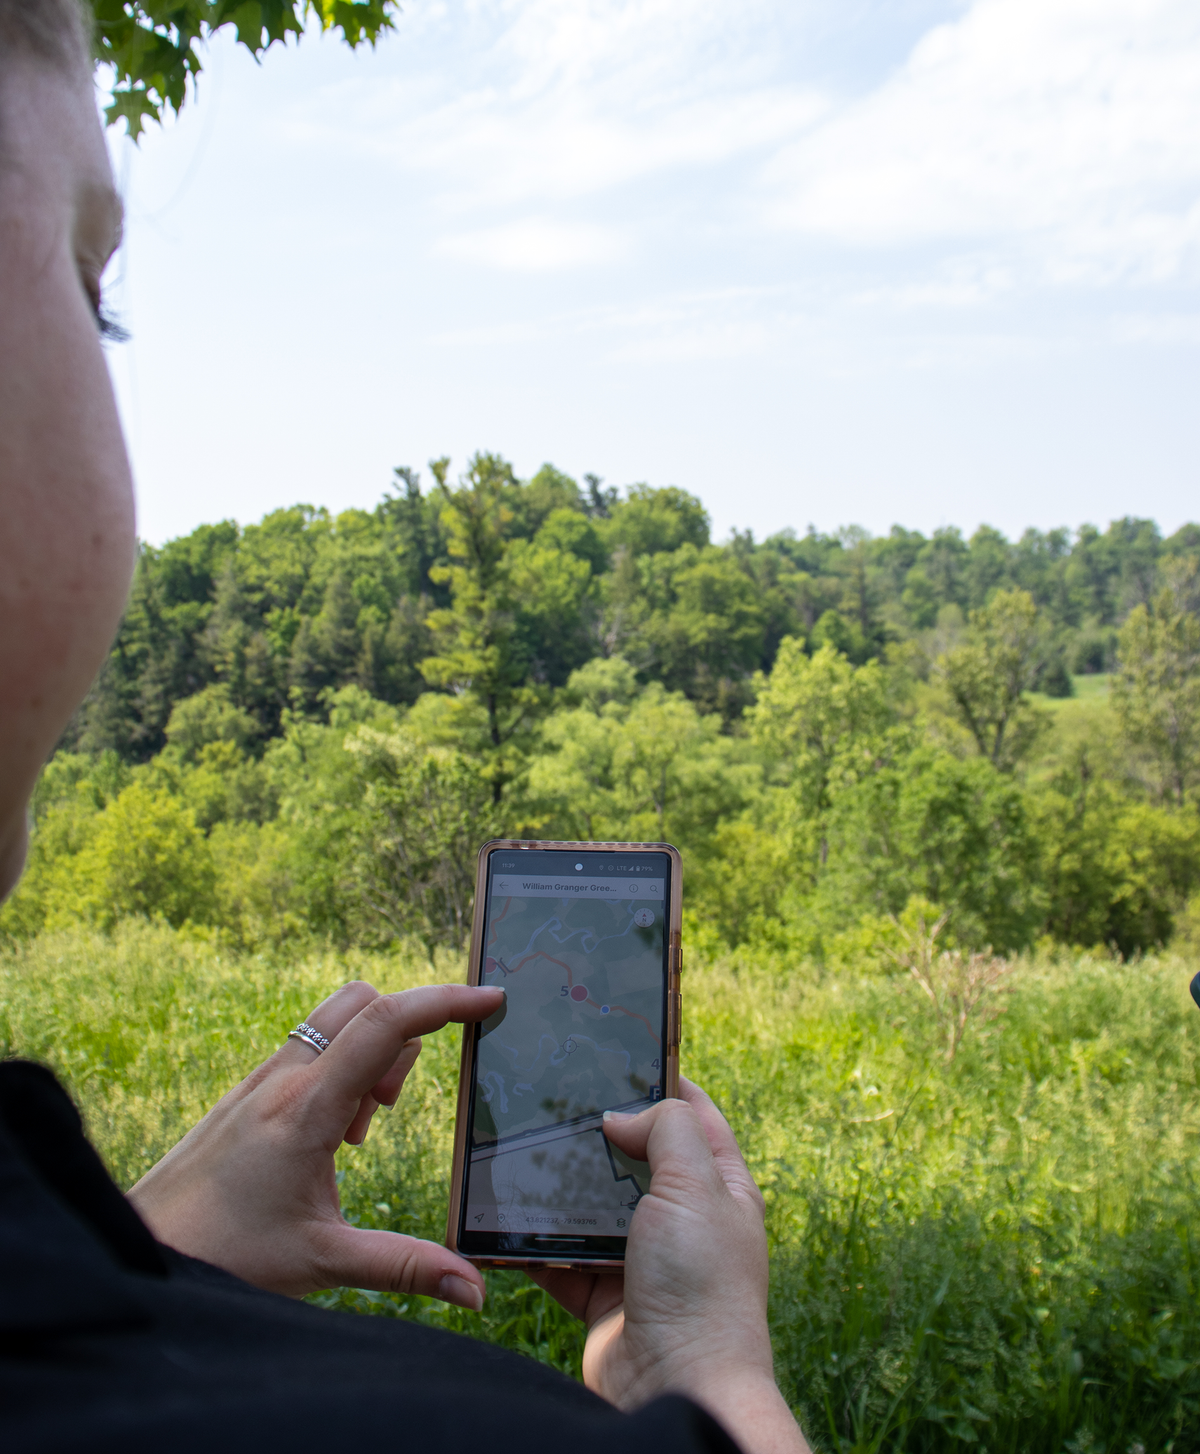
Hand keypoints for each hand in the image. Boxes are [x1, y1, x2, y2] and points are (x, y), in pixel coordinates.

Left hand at [128, 979, 502, 1309]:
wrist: (140, 1251)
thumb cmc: (222, 1255)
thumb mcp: (323, 1262)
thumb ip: (405, 1265)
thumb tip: (475, 1288)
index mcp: (306, 1108)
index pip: (386, 1025)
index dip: (446, 1002)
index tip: (491, 999)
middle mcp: (282, 1077)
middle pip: (362, 1001)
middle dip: (403, 1032)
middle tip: (393, 1110)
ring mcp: (260, 1079)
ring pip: (334, 1023)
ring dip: (367, 1056)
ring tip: (359, 1135)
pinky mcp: (247, 1092)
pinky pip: (309, 1050)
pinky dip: (338, 1073)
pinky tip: (329, 1140)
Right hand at [531, 1079, 808, 1453]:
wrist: (677, 1386)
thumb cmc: (701, 1285)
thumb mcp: (695, 1185)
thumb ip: (666, 1130)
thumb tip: (620, 1116)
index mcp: (720, 1188)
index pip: (694, 1117)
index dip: (662, 1082)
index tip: (621, 1052)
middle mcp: (683, 1222)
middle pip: (636, 1159)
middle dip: (600, 1133)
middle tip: (557, 1100)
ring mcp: (641, 1260)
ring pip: (592, 1206)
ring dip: (562, 1187)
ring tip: (524, 1151)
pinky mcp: (601, 1295)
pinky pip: (559, 1259)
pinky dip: (534, 1244)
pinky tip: (508, 1219)